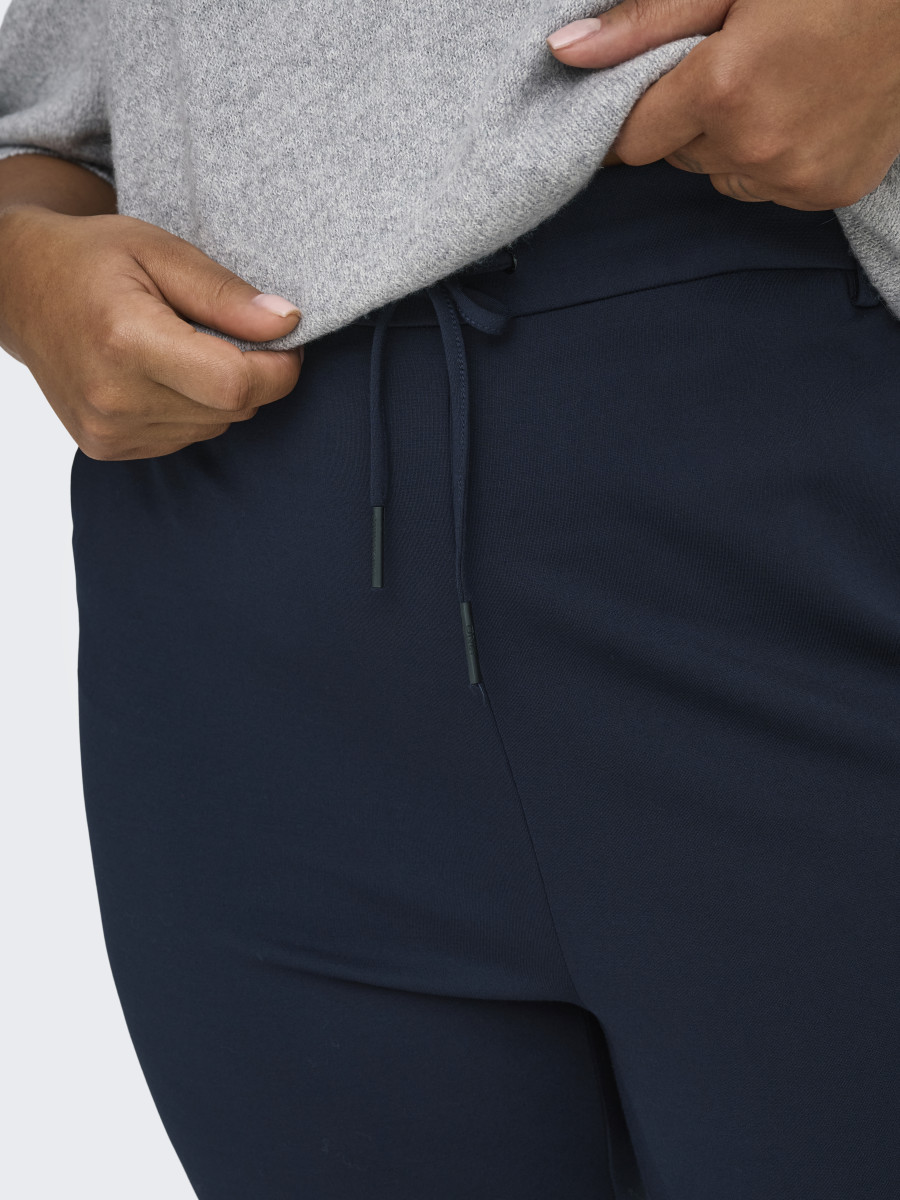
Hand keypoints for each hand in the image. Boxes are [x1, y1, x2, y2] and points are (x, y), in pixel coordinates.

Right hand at [0, 206, 303, 459]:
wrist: (15, 289)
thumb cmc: (89, 259)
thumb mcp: (159, 249)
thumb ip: (224, 293)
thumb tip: (286, 323)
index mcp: (127, 342)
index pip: (236, 384)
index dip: (279, 367)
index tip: (286, 339)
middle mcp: (115, 399)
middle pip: (232, 409)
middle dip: (251, 374)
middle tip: (231, 331)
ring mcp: (108, 431)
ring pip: (215, 426)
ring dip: (219, 392)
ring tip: (183, 346)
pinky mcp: (108, 448)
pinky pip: (186, 437)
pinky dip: (191, 408)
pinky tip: (161, 373)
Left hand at [548, 0, 899, 209]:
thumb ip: (643, 24)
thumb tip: (564, 53)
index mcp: (724, 89)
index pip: (633, 137)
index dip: (633, 114)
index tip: (641, 99)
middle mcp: (756, 146)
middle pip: (680, 155)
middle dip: (693, 117)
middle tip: (740, 65)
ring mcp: (796, 178)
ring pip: (724, 175)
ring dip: (734, 142)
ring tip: (780, 87)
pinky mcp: (828, 192)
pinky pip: (770, 188)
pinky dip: (776, 160)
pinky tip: (808, 113)